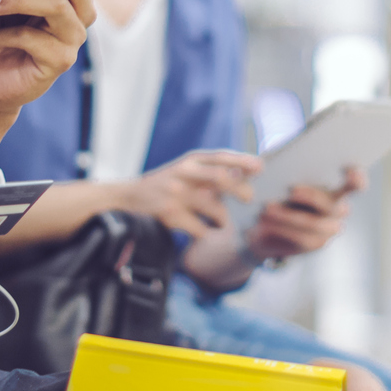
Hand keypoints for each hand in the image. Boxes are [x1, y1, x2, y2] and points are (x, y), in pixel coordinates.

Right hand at [124, 150, 260, 238]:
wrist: (129, 196)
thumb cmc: (168, 183)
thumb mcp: (187, 170)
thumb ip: (214, 170)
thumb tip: (252, 171)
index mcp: (191, 160)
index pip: (220, 157)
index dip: (242, 161)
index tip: (261, 167)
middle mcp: (183, 173)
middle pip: (220, 178)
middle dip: (240, 190)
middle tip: (249, 199)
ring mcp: (176, 194)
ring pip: (215, 209)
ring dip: (223, 220)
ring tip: (220, 222)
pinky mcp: (170, 215)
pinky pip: (201, 229)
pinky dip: (206, 232)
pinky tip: (201, 230)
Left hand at [246, 166, 366, 261]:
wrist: (264, 220)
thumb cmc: (277, 186)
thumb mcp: (281, 171)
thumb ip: (289, 164)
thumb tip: (279, 162)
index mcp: (338, 184)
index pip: (356, 181)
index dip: (356, 178)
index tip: (351, 173)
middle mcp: (340, 207)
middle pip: (332, 204)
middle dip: (312, 197)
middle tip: (292, 191)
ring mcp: (330, 227)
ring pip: (313, 223)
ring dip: (288, 216)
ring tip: (267, 208)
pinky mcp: (316, 243)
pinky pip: (302, 238)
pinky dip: (282, 229)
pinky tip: (266, 224)